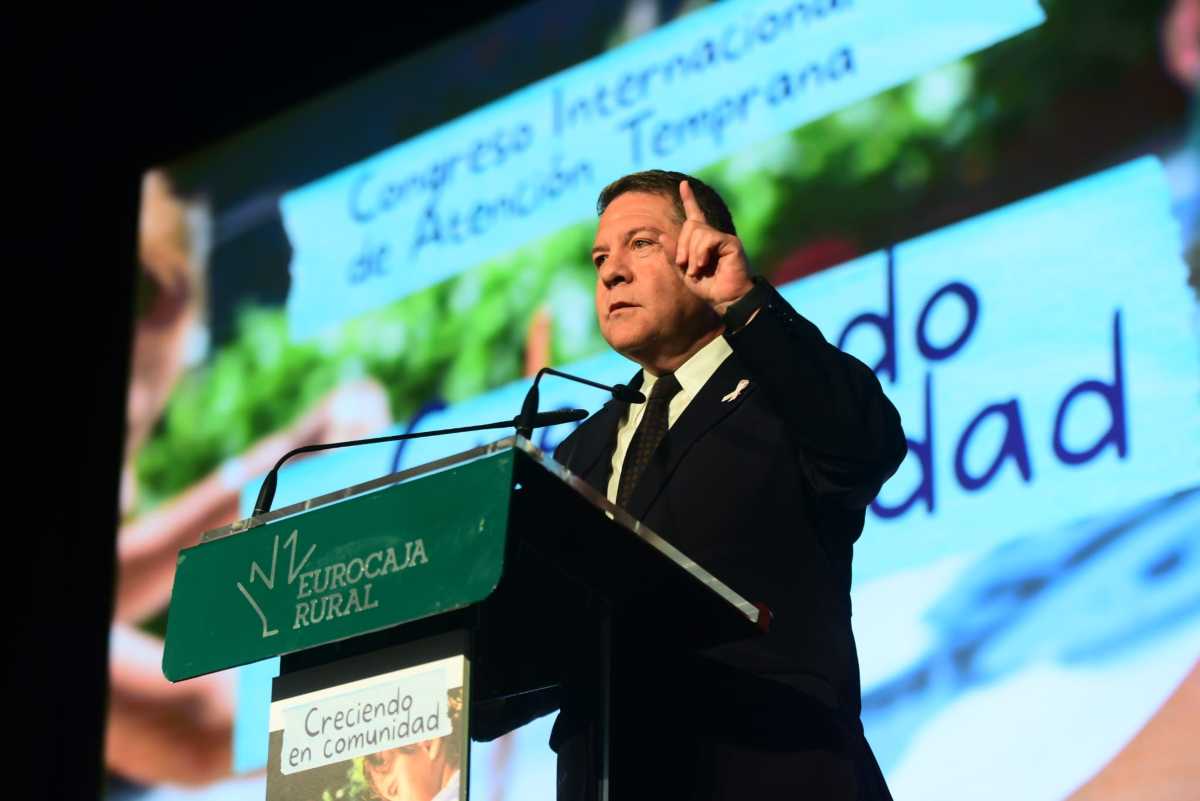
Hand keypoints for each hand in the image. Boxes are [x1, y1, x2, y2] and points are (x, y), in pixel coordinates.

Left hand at [674, 180, 754, 314]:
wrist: (725, 299)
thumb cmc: (707, 287)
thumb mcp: (684, 271)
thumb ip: (674, 254)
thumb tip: (663, 236)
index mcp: (702, 241)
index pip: (694, 215)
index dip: (689, 199)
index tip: (684, 184)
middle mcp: (713, 236)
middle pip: (690, 225)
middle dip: (681, 245)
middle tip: (684, 264)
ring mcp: (723, 238)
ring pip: (697, 231)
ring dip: (691, 253)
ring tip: (696, 269)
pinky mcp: (731, 242)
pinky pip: (708, 238)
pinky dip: (701, 253)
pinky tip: (703, 265)